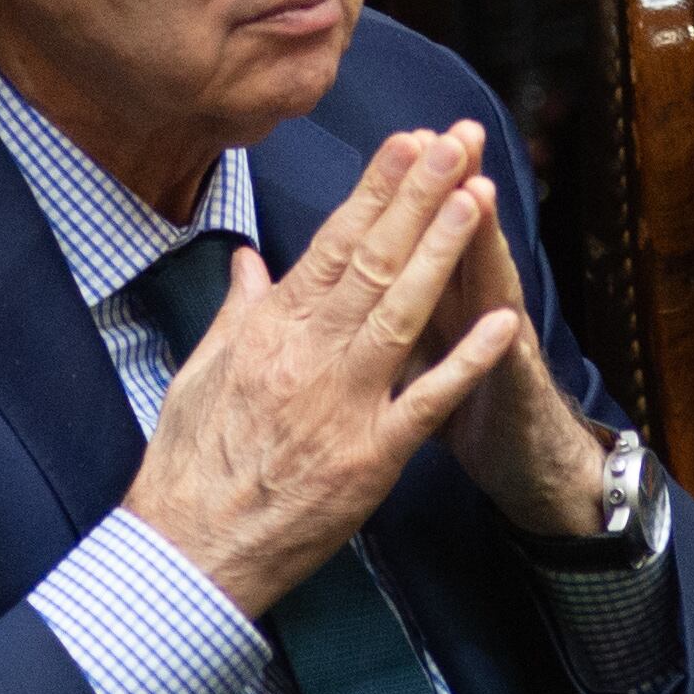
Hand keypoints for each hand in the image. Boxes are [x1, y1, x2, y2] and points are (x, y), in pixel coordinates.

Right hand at [122, 130, 519, 613]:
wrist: (191, 551)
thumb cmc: (190, 465)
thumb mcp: (199, 373)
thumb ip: (236, 312)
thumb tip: (250, 261)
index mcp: (268, 333)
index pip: (330, 244)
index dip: (374, 191)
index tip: (407, 145)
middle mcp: (306, 358)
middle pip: (372, 263)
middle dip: (418, 197)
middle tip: (455, 142)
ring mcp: (342, 406)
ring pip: (401, 314)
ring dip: (442, 252)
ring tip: (477, 196)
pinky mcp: (371, 459)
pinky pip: (426, 403)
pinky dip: (466, 362)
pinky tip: (503, 322)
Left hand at [410, 120, 615, 538]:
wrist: (526, 462)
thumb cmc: (466, 402)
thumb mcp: (415, 347)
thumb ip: (383, 304)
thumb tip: (344, 266)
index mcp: (433, 297)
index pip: (416, 235)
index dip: (408, 191)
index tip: (403, 137)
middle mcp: (472, 309)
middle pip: (457, 241)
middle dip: (451, 189)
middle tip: (453, 133)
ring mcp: (498, 348)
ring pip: (490, 288)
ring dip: (483, 244)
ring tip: (478, 193)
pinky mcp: (511, 395)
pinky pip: (506, 371)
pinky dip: (501, 348)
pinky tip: (507, 320)